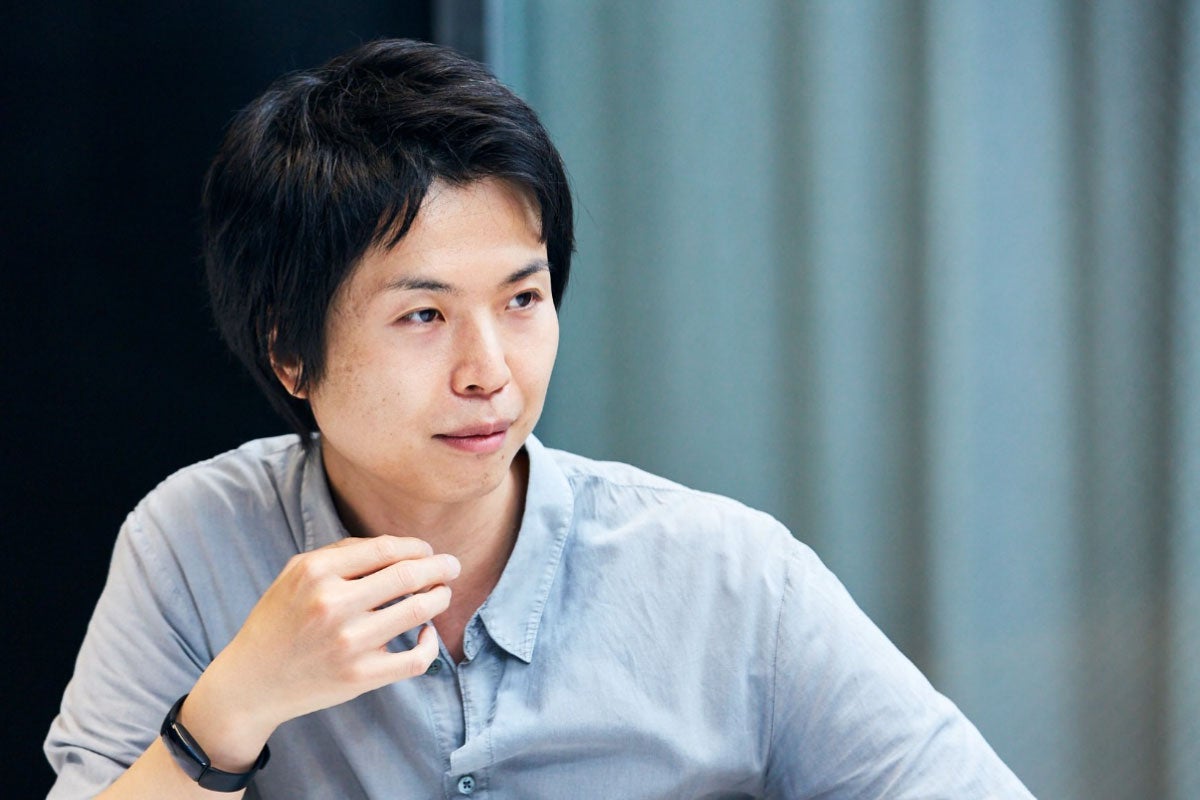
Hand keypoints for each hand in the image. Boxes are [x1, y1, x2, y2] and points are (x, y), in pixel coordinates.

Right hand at [182, 535, 457, 767]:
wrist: (251, 682)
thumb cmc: (280, 621)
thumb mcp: (295, 574)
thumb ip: (342, 554)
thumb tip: (397, 546)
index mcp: (316, 572)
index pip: (386, 549)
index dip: (417, 547)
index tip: (429, 550)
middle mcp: (333, 605)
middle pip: (409, 576)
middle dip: (440, 567)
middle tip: (452, 566)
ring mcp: (349, 643)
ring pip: (419, 611)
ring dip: (440, 598)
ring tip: (443, 594)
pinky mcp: (361, 677)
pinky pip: (416, 658)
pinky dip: (431, 644)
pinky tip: (426, 634)